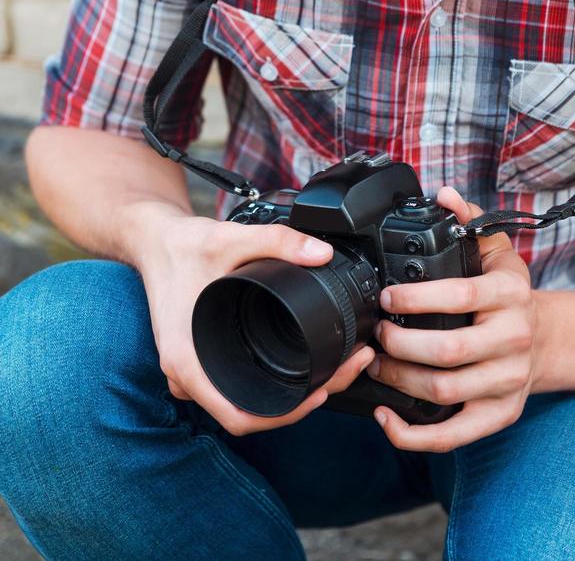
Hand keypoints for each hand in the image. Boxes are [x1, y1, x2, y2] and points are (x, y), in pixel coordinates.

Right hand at [136, 208, 375, 436]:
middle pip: (250, 410)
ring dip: (289, 392)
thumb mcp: (229, 238)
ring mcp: (196, 368)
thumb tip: (320, 253)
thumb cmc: (179, 247)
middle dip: (300, 400)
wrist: (153, 239)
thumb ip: (277, 242)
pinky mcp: (205, 357)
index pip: (237, 417)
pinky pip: (239, 383)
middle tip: (342, 370)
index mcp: (187, 360)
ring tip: (333, 367)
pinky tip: (303, 361)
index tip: (318, 394)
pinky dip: (272, 379)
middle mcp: (189, 374)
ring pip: (246, 398)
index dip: (282, 416)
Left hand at [367, 186, 537, 451]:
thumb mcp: (495, 250)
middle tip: (374, 334)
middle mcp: (514, 339)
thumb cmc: (508, 293)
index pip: (460, 296)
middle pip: (448, 351)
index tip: (385, 297)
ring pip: (446, 392)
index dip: (416, 300)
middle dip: (399, 344)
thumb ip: (468, 222)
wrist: (547, 339)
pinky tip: (386, 415)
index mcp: (510, 294)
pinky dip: (413, 433)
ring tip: (374, 363)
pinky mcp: (500, 414)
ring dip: (399, 381)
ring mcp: (509, 381)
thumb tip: (444, 195)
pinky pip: (454, 435)